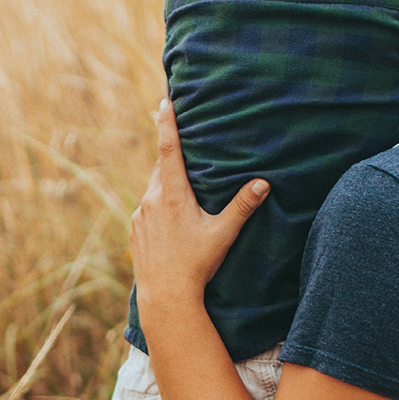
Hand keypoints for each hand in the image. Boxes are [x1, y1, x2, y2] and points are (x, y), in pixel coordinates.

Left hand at [129, 99, 269, 305]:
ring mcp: (140, 216)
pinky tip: (172, 220)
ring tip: (185, 189)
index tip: (164, 103)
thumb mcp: (223, 234)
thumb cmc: (196, 264)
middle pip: (162, 168)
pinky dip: (159, 205)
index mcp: (172, 195)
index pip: (169, 150)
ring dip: (167, 184)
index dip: (166, 124)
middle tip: (183, 141)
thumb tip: (263, 183)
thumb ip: (242, 207)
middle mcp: (151, 200)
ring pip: (154, 190)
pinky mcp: (135, 230)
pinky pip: (148, 208)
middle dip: (172, 156)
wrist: (165, 296)